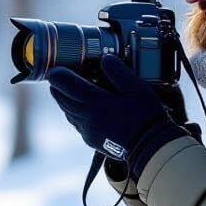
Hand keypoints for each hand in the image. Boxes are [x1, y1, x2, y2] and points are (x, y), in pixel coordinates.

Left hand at [49, 55, 186, 178]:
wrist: (150, 147)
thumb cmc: (146, 117)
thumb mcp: (138, 88)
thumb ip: (119, 71)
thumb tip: (105, 59)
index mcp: (96, 102)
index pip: (67, 85)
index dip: (58, 75)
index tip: (56, 68)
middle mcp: (87, 117)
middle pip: (62, 99)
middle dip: (57, 86)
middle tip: (57, 77)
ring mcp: (88, 130)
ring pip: (68, 112)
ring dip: (64, 100)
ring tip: (65, 90)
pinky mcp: (92, 140)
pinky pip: (76, 123)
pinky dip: (73, 113)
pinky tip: (80, 109)